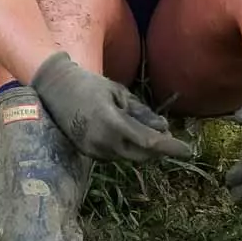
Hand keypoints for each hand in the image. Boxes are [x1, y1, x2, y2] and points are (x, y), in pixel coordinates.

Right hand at [30, 51, 191, 162]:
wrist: (54, 88)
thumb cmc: (88, 84)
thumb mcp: (119, 92)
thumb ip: (141, 112)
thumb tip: (164, 127)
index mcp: (112, 122)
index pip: (149, 141)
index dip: (170, 147)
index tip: (187, 149)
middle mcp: (102, 141)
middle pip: (141, 154)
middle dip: (158, 149)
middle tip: (169, 138)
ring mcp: (93, 149)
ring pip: (128, 156)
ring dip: (142, 148)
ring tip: (147, 131)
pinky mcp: (87, 152)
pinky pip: (115, 155)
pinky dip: (126, 147)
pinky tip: (128, 134)